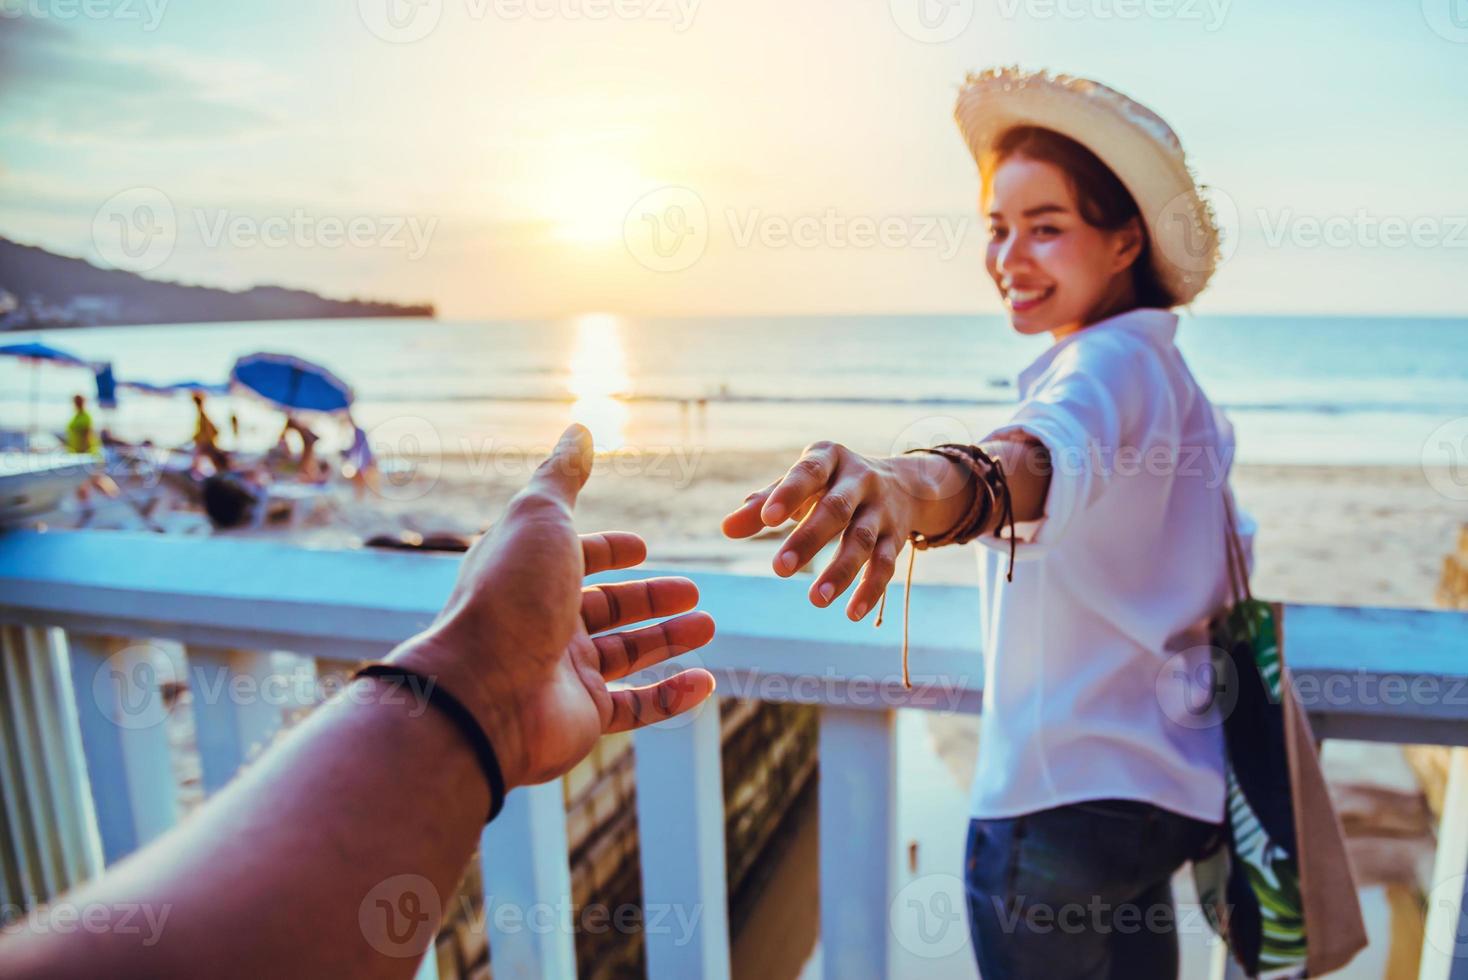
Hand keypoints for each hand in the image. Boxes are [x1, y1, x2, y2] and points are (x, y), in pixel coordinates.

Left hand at [393, 425, 716, 789]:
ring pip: (625, 656)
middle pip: (606, 609)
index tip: (642, 548)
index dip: (607, 550)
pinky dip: (671, 696)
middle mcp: (542, 624)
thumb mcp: (540, 517)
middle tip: (693, 593)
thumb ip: (563, 476)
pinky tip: (704, 681)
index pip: (574, 559)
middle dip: (651, 598)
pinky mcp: (582, 718)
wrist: (482, 692)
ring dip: (669, 640)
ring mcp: (562, 674)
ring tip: (707, 625)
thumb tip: (579, 429)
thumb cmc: (511, 595)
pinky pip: (636, 708)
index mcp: (530, 575)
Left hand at [722, 441, 969, 621]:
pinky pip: (886, 564)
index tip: (767, 520)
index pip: (808, 473)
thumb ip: (762, 505)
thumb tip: (727, 529)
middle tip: (779, 570)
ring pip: (861, 540)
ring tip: (815, 600)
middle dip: (809, 539)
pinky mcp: (895, 537)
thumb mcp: (798, 485)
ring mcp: (881, 509)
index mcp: (829, 458)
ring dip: (840, 571)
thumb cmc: (829, 485)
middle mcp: (860, 479)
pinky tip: (852, 613)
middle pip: (836, 509)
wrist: (901, 483)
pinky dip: (870, 590)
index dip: (789, 494)